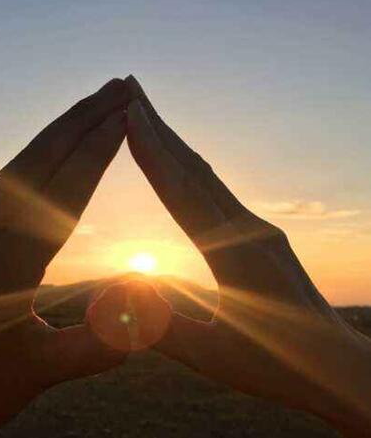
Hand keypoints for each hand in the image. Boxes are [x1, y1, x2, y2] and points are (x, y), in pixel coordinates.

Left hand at [0, 78, 129, 436]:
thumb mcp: (34, 375)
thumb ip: (95, 346)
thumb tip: (151, 315)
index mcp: (0, 265)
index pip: (60, 193)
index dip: (96, 152)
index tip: (125, 116)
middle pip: (36, 161)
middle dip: (81, 118)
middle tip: (119, 85)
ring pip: (15, 167)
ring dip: (56, 132)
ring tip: (91, 107)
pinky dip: (32, 159)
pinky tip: (47, 154)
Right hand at [125, 76, 370, 435]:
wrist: (335, 366)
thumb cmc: (277, 367)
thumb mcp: (213, 356)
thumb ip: (163, 328)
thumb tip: (119, 295)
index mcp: (235, 255)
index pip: (184, 194)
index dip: (154, 154)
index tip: (129, 117)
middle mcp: (249, 228)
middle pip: (196, 168)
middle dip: (161, 126)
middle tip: (131, 87)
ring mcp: (257, 228)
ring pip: (207, 174)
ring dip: (174, 141)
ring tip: (146, 113)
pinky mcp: (260, 234)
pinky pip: (216, 190)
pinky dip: (189, 167)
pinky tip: (177, 162)